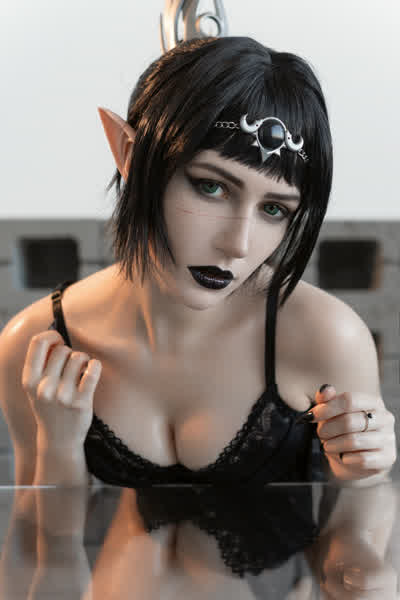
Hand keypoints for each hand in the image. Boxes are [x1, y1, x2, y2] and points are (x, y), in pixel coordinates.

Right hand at [22, 330, 101, 449]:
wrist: (59, 439)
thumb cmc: (49, 406)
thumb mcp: (36, 387)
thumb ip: (42, 363)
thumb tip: (56, 334)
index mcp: (29, 380)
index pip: (37, 343)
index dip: (52, 336)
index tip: (60, 341)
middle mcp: (43, 388)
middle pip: (62, 349)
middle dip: (70, 352)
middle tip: (72, 364)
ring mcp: (62, 396)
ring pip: (79, 357)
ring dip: (83, 360)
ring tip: (81, 371)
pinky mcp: (81, 402)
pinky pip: (93, 370)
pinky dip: (95, 366)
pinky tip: (93, 370)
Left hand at [310, 385, 395, 480]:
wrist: (352, 461)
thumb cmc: (340, 431)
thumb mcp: (331, 414)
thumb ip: (326, 400)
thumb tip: (325, 390)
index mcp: (373, 402)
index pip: (349, 400)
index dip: (327, 408)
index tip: (312, 416)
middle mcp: (385, 418)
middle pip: (350, 421)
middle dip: (328, 429)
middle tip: (320, 434)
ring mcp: (389, 438)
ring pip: (354, 440)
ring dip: (334, 445)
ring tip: (327, 446)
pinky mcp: (388, 458)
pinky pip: (363, 459)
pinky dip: (346, 458)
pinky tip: (342, 457)